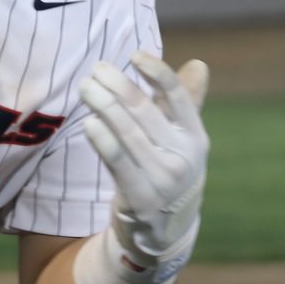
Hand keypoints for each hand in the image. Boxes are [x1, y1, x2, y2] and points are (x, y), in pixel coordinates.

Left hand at [80, 52, 209, 268]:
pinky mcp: (141, 198)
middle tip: (96, 69)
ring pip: (128, 134)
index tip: (134, 55)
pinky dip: (104, 141)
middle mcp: (183, 157)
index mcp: (195, 137)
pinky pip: (118, 163)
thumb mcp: (182, 140)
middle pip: (145, 112)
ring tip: (86, 87)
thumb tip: (198, 64)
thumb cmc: (168, 169)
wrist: (164, 228)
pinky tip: (89, 122)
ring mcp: (163, 179)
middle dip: (118, 86)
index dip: (158, 73)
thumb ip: (185, 103)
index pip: (178, 97)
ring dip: (104, 106)